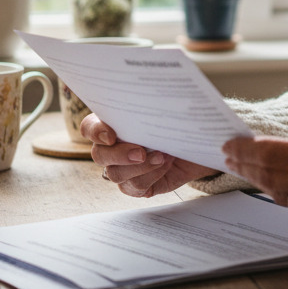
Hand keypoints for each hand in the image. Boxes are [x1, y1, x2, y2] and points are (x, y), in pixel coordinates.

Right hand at [81, 113, 218, 197]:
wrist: (198, 144)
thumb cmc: (179, 123)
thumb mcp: (168, 110)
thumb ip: (155, 106)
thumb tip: (155, 101)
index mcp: (113, 125)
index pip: (89, 127)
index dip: (95, 131)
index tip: (111, 135)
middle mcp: (113, 148)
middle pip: (99, 155)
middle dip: (119, 154)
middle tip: (141, 152)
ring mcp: (123, 169)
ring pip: (115, 174)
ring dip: (140, 167)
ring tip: (163, 156)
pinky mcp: (137, 185)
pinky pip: (134, 187)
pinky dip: (151, 176)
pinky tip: (165, 166)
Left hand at [223, 125, 287, 236]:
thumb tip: (280, 148)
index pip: (271, 153)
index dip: (245, 149)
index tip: (230, 145)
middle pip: (268, 176)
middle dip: (246, 165)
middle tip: (231, 157)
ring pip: (280, 195)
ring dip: (262, 181)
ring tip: (249, 169)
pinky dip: (287, 196)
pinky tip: (279, 186)